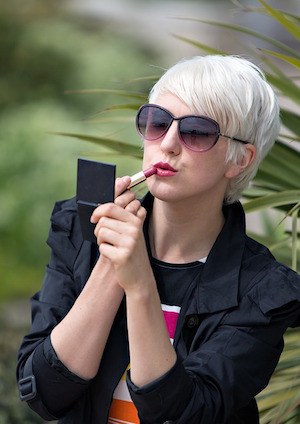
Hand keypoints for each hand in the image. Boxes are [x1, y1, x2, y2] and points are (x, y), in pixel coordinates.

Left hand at [90, 177, 152, 292]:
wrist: (140, 276)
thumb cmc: (132, 251)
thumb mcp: (132, 232)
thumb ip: (122, 217)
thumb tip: (102, 206)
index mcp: (135, 220)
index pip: (111, 207)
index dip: (98, 211)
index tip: (94, 218)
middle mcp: (134, 230)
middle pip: (103, 220)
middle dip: (99, 229)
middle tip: (105, 238)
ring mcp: (129, 243)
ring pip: (101, 232)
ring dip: (101, 240)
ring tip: (110, 246)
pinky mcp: (122, 256)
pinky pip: (102, 247)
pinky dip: (104, 251)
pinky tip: (113, 255)